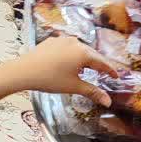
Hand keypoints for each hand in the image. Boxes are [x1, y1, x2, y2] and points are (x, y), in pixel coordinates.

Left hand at [0, 37, 118, 105]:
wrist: (23, 71)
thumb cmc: (50, 80)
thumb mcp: (73, 87)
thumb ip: (93, 92)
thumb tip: (108, 102)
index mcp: (84, 53)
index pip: (103, 63)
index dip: (111, 71)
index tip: (117, 76)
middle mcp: (75, 42)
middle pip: (92, 54)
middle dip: (99, 64)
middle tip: (105, 73)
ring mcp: (62, 40)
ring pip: (79, 49)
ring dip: (85, 59)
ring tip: (87, 69)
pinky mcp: (51, 41)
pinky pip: (67, 47)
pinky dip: (72, 55)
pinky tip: (68, 63)